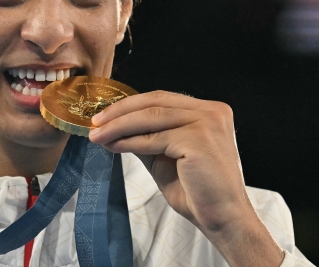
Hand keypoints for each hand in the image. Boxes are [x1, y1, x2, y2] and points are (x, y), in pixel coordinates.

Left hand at [89, 91, 283, 266]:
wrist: (223, 219)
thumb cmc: (198, 192)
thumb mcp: (167, 156)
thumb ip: (148, 137)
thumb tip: (113, 127)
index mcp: (209, 111)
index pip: (162, 98)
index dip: (130, 105)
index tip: (105, 115)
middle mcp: (212, 111)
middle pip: (155, 102)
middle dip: (120, 111)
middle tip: (95, 122)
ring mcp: (207, 123)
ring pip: (151, 118)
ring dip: (119, 126)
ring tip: (97, 135)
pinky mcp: (198, 140)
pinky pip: (154, 138)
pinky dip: (129, 141)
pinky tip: (113, 146)